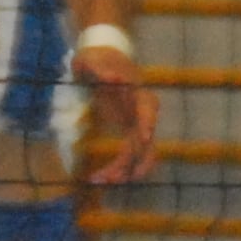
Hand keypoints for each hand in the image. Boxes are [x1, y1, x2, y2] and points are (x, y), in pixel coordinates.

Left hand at [74, 40, 159, 184]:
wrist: (102, 59)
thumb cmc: (96, 59)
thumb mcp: (92, 60)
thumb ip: (102, 70)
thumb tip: (114, 78)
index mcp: (138, 93)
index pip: (148, 110)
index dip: (148, 124)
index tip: (144, 137)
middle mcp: (142, 112)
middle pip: (145, 141)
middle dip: (130, 161)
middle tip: (109, 177)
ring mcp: (137, 124)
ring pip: (140, 154)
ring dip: (125, 170)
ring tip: (103, 181)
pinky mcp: (128, 132)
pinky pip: (130, 155)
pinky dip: (120, 168)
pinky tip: (105, 178)